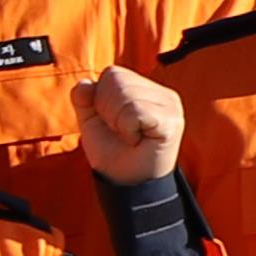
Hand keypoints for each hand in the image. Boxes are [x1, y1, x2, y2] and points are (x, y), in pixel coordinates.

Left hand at [76, 65, 183, 187]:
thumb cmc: (112, 150)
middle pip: (117, 80)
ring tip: (130, 136)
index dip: (100, 100)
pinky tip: (138, 140)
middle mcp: (162, 93)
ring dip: (118, 122)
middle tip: (122, 131)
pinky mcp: (172, 121)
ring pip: (125, 95)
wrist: (125, 181)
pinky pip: (135, 112)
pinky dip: (127, 129)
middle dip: (107, 110)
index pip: (112, 73)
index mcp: (144, 88)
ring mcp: (171, 105)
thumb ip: (84, 97)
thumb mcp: (91, 119)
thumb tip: (85, 83)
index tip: (112, 123)